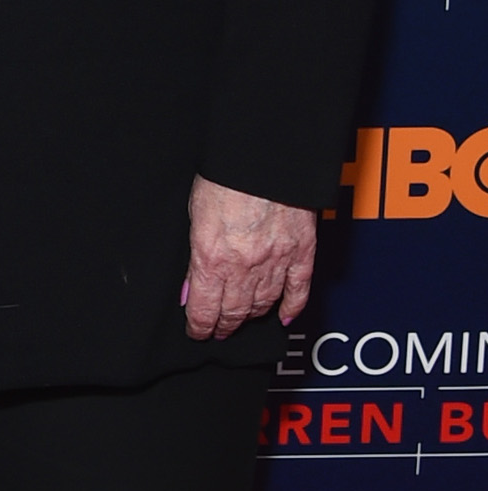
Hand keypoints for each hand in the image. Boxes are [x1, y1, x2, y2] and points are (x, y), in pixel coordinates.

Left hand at [183, 176, 313, 339]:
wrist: (264, 157)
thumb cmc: (225, 177)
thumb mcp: (195, 216)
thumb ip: (194, 258)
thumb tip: (189, 289)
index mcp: (212, 259)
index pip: (204, 310)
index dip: (200, 327)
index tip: (197, 332)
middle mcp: (244, 267)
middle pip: (234, 312)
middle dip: (224, 326)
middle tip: (218, 331)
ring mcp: (276, 262)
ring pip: (264, 303)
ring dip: (251, 316)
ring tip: (242, 321)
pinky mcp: (302, 252)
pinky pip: (299, 289)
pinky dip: (292, 306)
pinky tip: (284, 316)